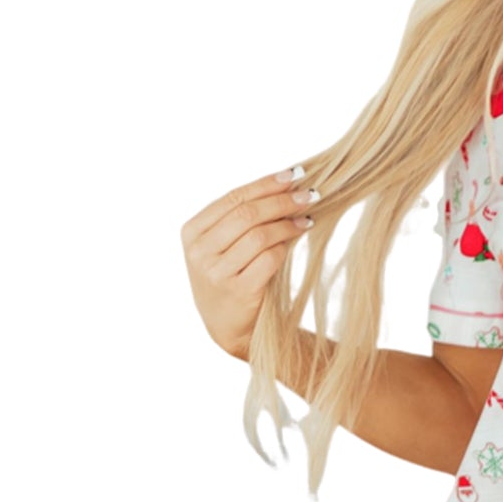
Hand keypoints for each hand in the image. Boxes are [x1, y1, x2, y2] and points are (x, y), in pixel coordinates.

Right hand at [180, 168, 319, 360]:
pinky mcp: (238, 291)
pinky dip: (286, 244)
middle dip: (282, 200)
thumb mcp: (223, 246)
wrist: (229, 327)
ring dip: (288, 223)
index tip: (295, 174)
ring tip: (307, 217)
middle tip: (310, 194)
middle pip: (247, 214)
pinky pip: (269, 258)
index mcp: (192, 233)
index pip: (233, 198)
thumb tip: (285, 184)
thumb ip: (240, 218)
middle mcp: (199, 252)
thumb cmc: (231, 278)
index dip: (266, 184)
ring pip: (259, 235)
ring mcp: (216, 273)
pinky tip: (298, 237)